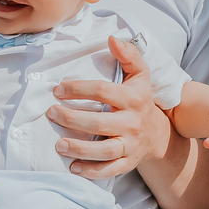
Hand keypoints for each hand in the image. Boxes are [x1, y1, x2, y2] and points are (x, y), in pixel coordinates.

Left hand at [47, 35, 168, 178]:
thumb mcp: (140, 75)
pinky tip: (73, 166)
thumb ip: (128, 55)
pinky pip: (109, 170)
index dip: (78, 89)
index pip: (103, 91)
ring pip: (104, 150)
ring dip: (79, 148)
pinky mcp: (127, 162)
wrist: (158, 134)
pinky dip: (91, 171)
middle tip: (51, 113)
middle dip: (72, 118)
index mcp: (133, 98)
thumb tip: (112, 38)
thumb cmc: (140, 99)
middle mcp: (132, 123)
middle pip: (99, 122)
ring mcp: (130, 145)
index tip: (57, 89)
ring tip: (58, 144)